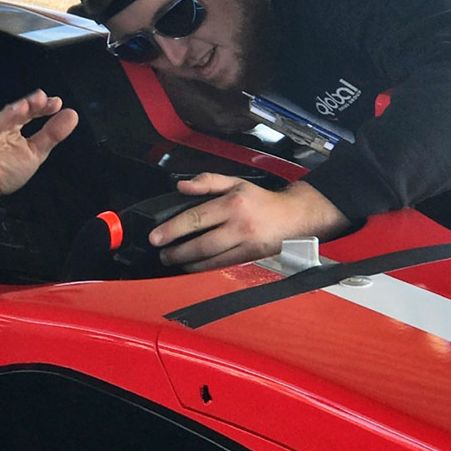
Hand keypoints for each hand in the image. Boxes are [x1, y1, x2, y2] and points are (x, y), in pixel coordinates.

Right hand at [0, 89, 78, 205]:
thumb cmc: (6, 170)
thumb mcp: (35, 153)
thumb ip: (52, 135)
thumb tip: (71, 115)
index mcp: (14, 127)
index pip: (29, 112)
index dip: (41, 106)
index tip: (56, 103)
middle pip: (12, 114)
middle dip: (26, 106)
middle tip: (40, 100)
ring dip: (7, 116)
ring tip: (21, 108)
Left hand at [148, 173, 349, 271]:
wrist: (294, 217)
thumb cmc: (261, 200)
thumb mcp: (235, 182)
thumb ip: (207, 182)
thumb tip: (181, 186)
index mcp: (233, 204)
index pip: (196, 218)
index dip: (173, 230)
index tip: (156, 237)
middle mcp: (240, 226)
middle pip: (201, 244)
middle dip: (177, 252)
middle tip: (162, 254)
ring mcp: (246, 245)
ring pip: (211, 260)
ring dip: (188, 263)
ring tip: (174, 261)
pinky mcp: (251, 259)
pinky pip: (223, 266)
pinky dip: (205, 268)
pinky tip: (193, 266)